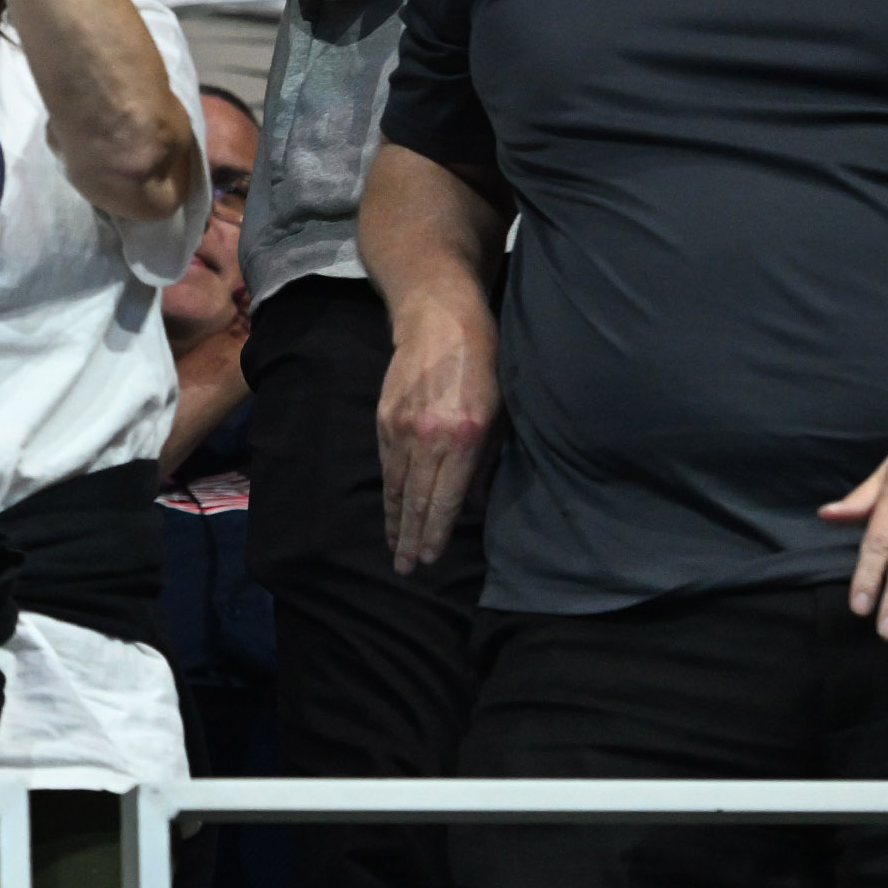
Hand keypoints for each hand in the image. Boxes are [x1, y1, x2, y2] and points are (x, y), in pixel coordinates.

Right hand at [375, 297, 497, 572]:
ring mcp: (402, 427)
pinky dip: (389, 490)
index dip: (435, 532)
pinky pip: (386, 464)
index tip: (428, 559)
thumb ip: (487, 461)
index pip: (446, 499)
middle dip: (411, 537)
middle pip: (417, 500)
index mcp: (465, 437)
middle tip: (406, 569)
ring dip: (395, 520)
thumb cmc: (485, 363)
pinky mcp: (385, 416)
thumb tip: (474, 503)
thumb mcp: (502, 412)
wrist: (440, 318)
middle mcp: (429, 436)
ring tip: (394, 548)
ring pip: (396, 486)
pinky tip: (390, 508)